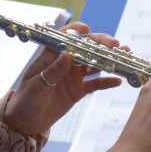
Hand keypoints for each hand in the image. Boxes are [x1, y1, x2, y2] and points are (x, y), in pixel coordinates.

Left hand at [3, 22, 123, 136]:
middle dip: (101, 45)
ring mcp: (73, 76)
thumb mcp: (37, 85)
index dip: (76, 30)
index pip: (64, 37)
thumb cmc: (26, 100)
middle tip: (116, 46)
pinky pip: (95, 84)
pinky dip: (107, 81)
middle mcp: (64, 62)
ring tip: (124, 58)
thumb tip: (68, 53)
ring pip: (94, 63)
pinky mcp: (78, 90)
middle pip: (85, 48)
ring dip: (109, 60)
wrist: (26, 122)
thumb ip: (53, 71)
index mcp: (51, 56)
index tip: (88, 29)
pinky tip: (119, 81)